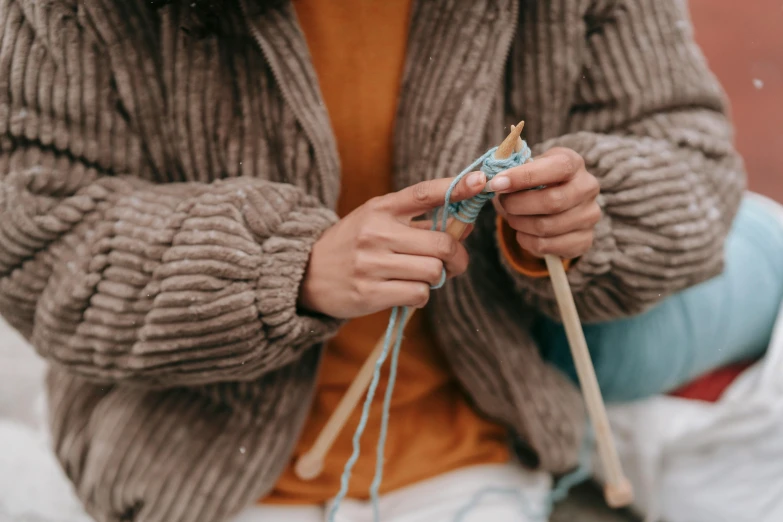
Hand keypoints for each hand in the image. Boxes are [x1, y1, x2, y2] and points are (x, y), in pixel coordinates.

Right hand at [299, 172, 486, 318]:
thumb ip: (419, 220)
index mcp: (380, 208)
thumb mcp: (378, 220)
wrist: (305, 272)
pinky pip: (419, 294)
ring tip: (422, 277)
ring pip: (433, 271)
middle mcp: (376, 232)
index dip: (457, 187)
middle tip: (454, 263)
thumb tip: (465, 224)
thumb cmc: (352, 245)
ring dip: (436, 278)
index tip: (481, 182)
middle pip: (441, 243)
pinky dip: (421, 295)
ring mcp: (371, 263)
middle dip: (457, 257)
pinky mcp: (369, 292)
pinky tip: (407, 291)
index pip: (424, 193)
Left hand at [488, 147, 600, 258]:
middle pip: (552, 202)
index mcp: (573, 163)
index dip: (523, 177)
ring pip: (546, 227)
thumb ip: (511, 170)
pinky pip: (546, 246)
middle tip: (502, 203)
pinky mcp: (584, 240)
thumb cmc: (535, 182)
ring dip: (519, 223)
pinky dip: (526, 240)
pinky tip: (523, 232)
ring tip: (512, 217)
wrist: (554, 205)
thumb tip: (493, 180)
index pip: (556, 168)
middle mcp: (588, 188)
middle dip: (518, 204)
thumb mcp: (526, 168)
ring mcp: (589, 216)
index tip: (497, 183)